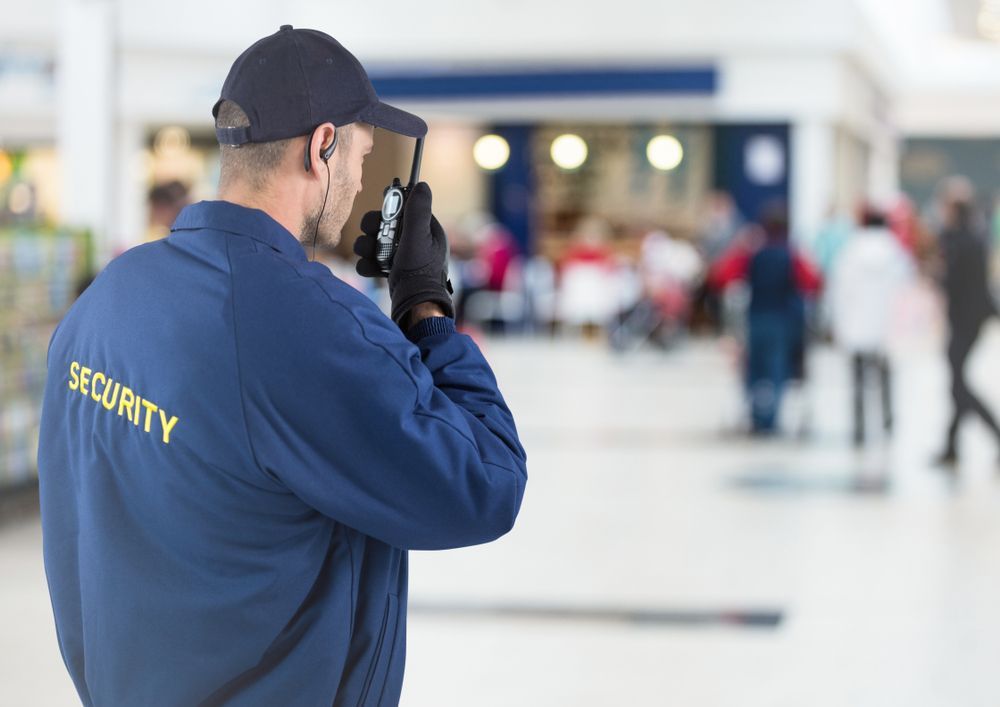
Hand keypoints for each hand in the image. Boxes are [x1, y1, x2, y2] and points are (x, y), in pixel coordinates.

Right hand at [353, 182, 453, 325]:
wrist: (415, 306)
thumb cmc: (420, 271)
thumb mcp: (419, 236)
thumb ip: (418, 211)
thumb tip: (422, 185)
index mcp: (426, 230)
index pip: (404, 209)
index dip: (390, 209)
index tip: (382, 213)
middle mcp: (415, 242)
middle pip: (384, 224)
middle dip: (373, 229)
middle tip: (371, 233)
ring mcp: (402, 257)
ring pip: (375, 242)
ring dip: (367, 246)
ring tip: (369, 255)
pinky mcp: (392, 271)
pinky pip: (373, 260)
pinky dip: (368, 264)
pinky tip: (371, 270)